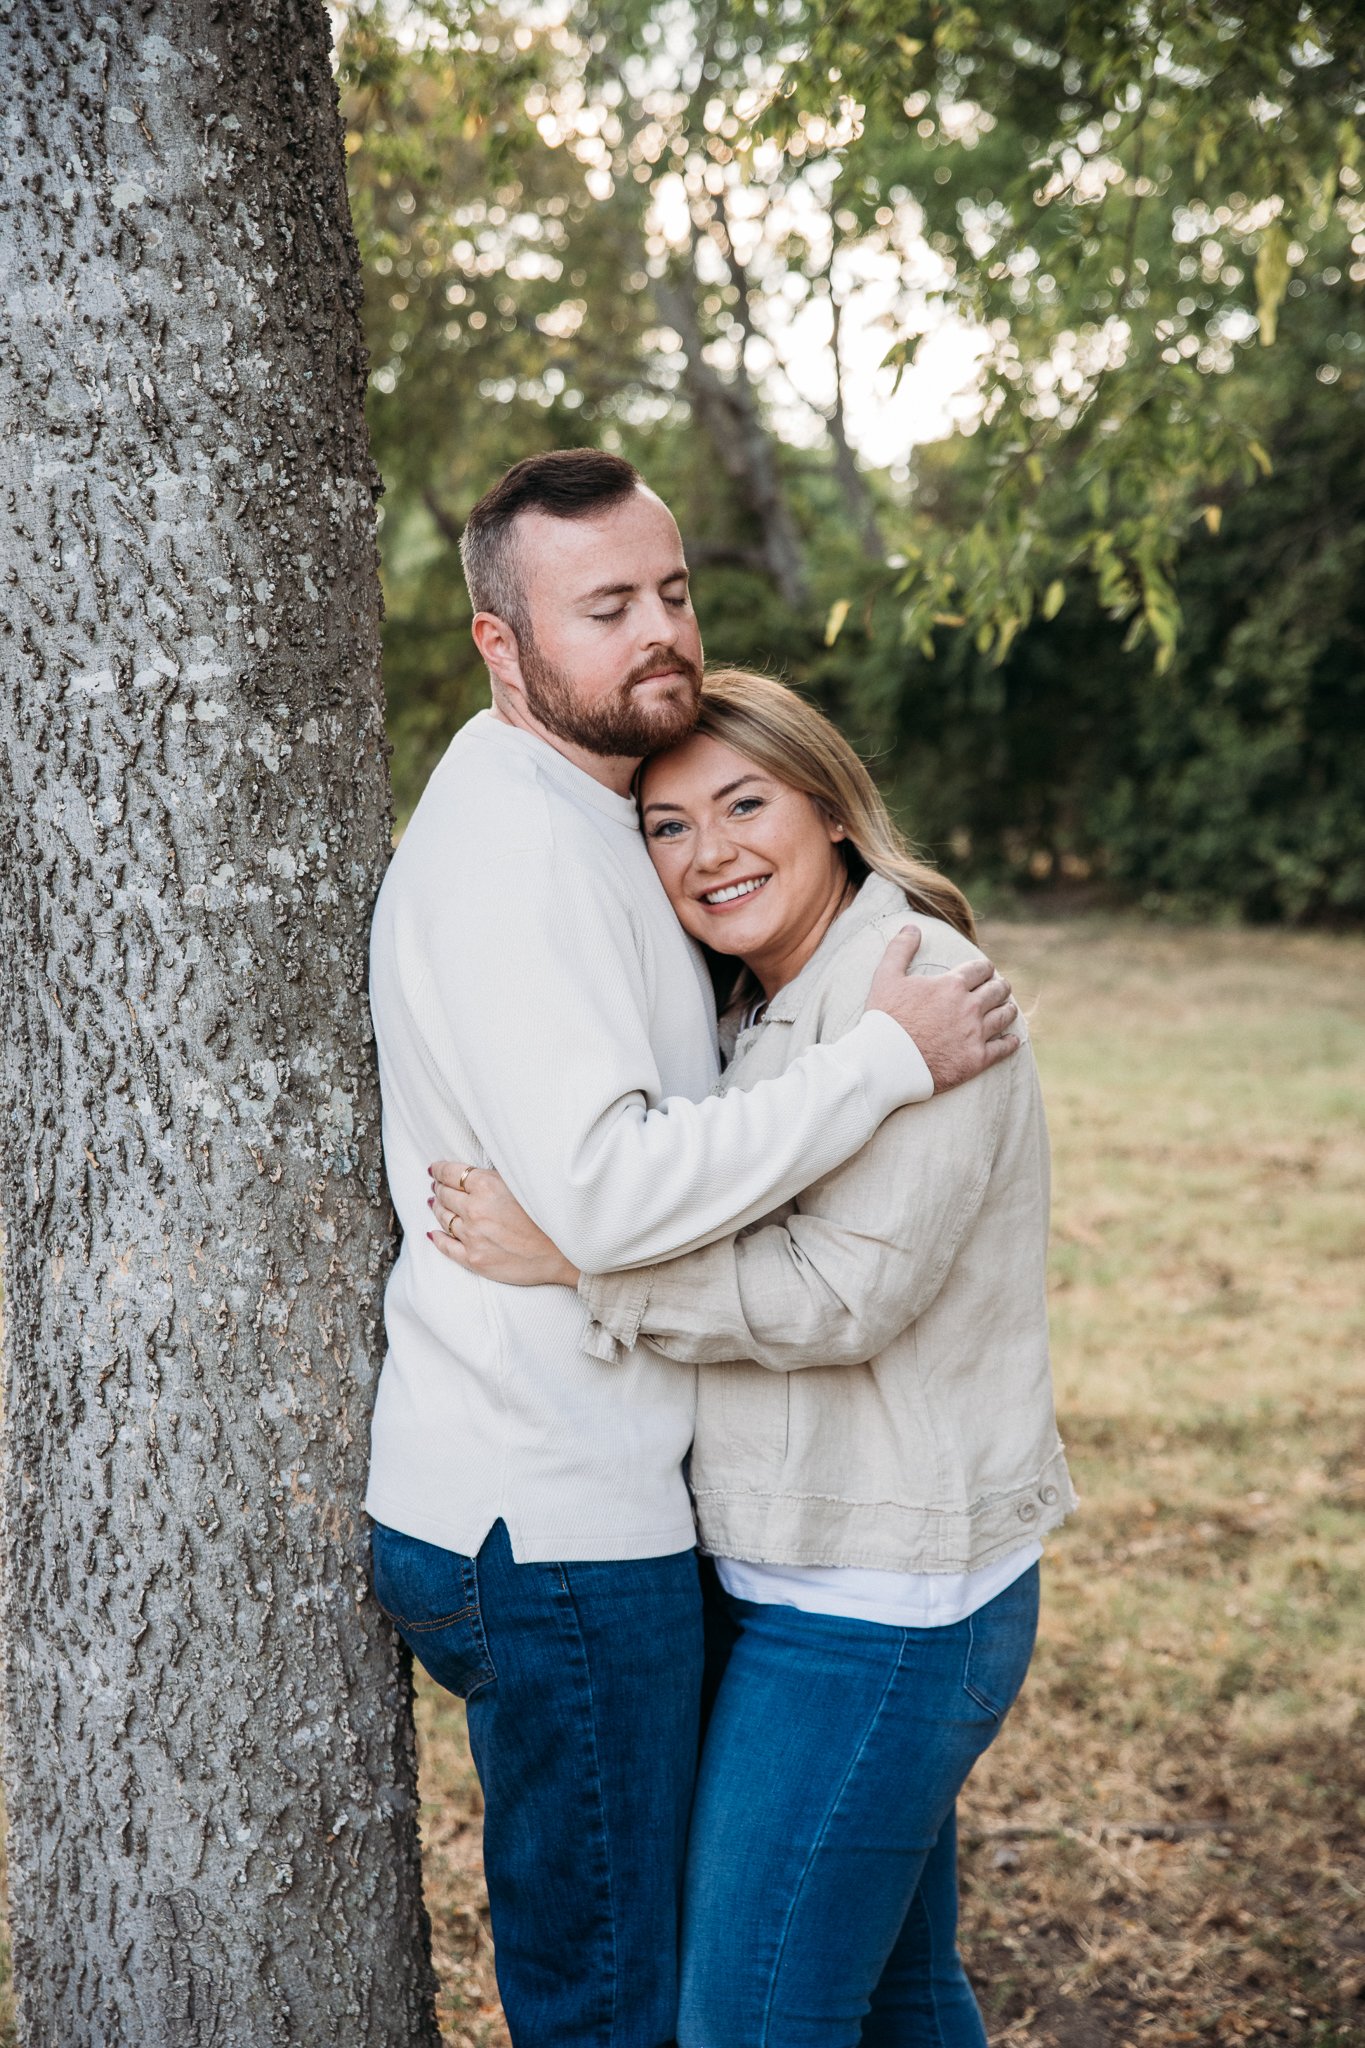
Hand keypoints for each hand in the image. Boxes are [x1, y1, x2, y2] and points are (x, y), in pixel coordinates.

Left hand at [427, 1162, 579, 1286]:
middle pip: (445, 1194)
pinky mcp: (474, 1259)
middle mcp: (474, 1210)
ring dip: (438, 1208)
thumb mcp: (522, 1182)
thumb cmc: (548, 1214)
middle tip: (437, 1185)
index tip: (434, 1169)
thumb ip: (496, 1176)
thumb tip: (474, 1171)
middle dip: (439, 1188)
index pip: (451, 1173)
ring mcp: (472, 1236)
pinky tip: (433, 1233)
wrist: (564, 1252)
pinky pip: (446, 1246)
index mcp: (486, 1185)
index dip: (439, 1170)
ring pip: (443, 1218)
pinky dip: (437, 1238)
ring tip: (436, 1203)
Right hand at [865, 925, 1019, 1092]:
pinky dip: (1010, 1042)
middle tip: (1000, 988)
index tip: (985, 971)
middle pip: (997, 990)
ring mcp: (975, 1034)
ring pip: (1004, 1016)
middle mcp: (969, 1007)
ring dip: (1008, 1010)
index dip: (984, 968)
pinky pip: (1003, 1049)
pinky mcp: (976, 1059)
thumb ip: (900, 949)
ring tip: (1008, 1009)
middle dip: (1000, 986)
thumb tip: (912, 927)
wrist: (886, 1061)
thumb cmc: (885, 1018)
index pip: (980, 969)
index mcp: (951, 985)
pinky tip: (1012, 1040)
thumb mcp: (886, 977)